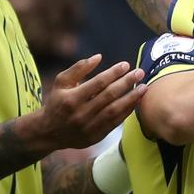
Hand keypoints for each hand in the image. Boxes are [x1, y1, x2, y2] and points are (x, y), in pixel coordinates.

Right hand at [28, 55, 146, 150]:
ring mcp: (90, 126)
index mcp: (72, 98)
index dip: (113, 73)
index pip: (98, 83)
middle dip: (126, 83)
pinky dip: (127, 111)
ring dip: (132, 98)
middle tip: (140, 72)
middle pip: (109, 96)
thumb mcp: (61, 82)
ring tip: (144, 87)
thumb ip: (78, 68)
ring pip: (115, 110)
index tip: (126, 65)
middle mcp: (81, 113)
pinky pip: (116, 122)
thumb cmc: (57, 102)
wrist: (49, 133)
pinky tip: (135, 101)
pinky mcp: (97, 136)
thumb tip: (99, 57)